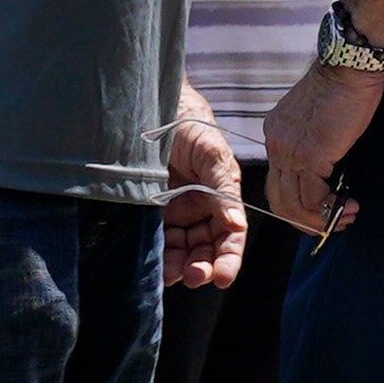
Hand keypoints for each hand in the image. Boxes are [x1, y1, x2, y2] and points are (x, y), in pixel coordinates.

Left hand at [161, 110, 245, 293]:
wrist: (149, 105)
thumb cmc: (188, 122)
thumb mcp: (211, 151)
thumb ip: (223, 187)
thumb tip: (235, 224)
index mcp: (220, 196)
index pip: (230, 235)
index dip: (229, 258)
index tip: (221, 277)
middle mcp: (199, 208)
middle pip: (206, 248)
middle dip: (203, 267)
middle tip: (194, 277)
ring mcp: (173, 212)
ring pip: (181, 250)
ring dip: (179, 267)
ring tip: (172, 276)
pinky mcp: (148, 211)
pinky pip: (157, 240)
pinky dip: (159, 257)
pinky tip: (156, 267)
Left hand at [262, 56, 383, 237]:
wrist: (349, 66)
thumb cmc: (343, 86)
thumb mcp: (318, 117)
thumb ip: (314, 142)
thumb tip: (329, 172)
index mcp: (276, 134)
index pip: (277, 181)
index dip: (297, 203)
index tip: (322, 210)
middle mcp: (276, 144)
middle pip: (278, 199)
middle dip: (305, 221)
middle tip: (332, 224)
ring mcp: (290, 151)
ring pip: (293, 204)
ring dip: (321, 220)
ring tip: (346, 217)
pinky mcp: (310, 156)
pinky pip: (314, 197)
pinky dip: (331, 209)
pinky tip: (349, 206)